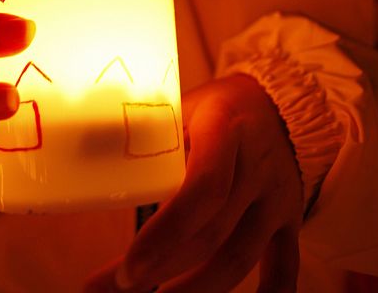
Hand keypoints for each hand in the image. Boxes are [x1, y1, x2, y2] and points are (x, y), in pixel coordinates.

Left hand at [84, 74, 302, 292]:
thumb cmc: (214, 108)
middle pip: (213, 232)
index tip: (128, 267)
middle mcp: (255, 165)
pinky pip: (285, 264)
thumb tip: (86, 158)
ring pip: (241, 258)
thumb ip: (148, 134)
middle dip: (163, 269)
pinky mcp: (291, 217)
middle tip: (118, 286)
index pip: (203, 188)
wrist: (277, 103)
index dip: (165, 233)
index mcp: (223, 128)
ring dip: (196, 291)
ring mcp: (278, 195)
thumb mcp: (181, 107)